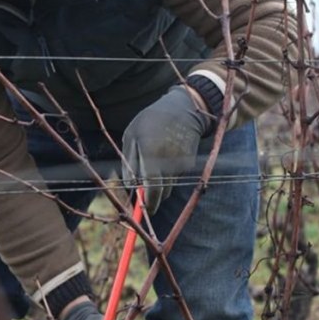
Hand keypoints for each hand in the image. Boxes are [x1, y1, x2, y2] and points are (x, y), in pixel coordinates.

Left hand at [121, 85, 210, 213]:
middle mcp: (168, 161)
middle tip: (146, 200)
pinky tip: (166, 158)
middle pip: (162, 193)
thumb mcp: (132, 135)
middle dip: (154, 199)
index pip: (151, 187)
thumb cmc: (151, 120)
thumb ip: (129, 162)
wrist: (184, 109)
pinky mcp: (189, 163)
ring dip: (161, 186)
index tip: (144, 209)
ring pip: (169, 186)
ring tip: (155, 167)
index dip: (148, 202)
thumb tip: (130, 186)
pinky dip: (169, 174)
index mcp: (151, 153)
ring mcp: (181, 163)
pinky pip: (176, 176)